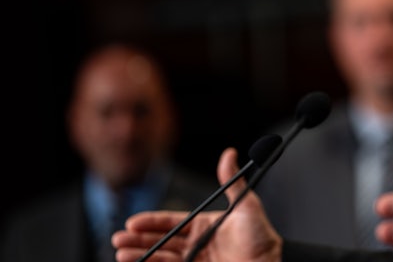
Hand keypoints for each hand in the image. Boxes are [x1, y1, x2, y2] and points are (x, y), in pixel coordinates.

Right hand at [112, 147, 282, 261]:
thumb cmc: (262, 238)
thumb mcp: (246, 206)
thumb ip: (232, 182)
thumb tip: (229, 153)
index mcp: (205, 225)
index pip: (172, 222)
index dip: (152, 223)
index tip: (133, 222)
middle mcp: (197, 244)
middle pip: (162, 241)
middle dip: (139, 240)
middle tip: (119, 239)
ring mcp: (196, 261)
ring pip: (162, 258)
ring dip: (141, 255)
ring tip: (122, 254)